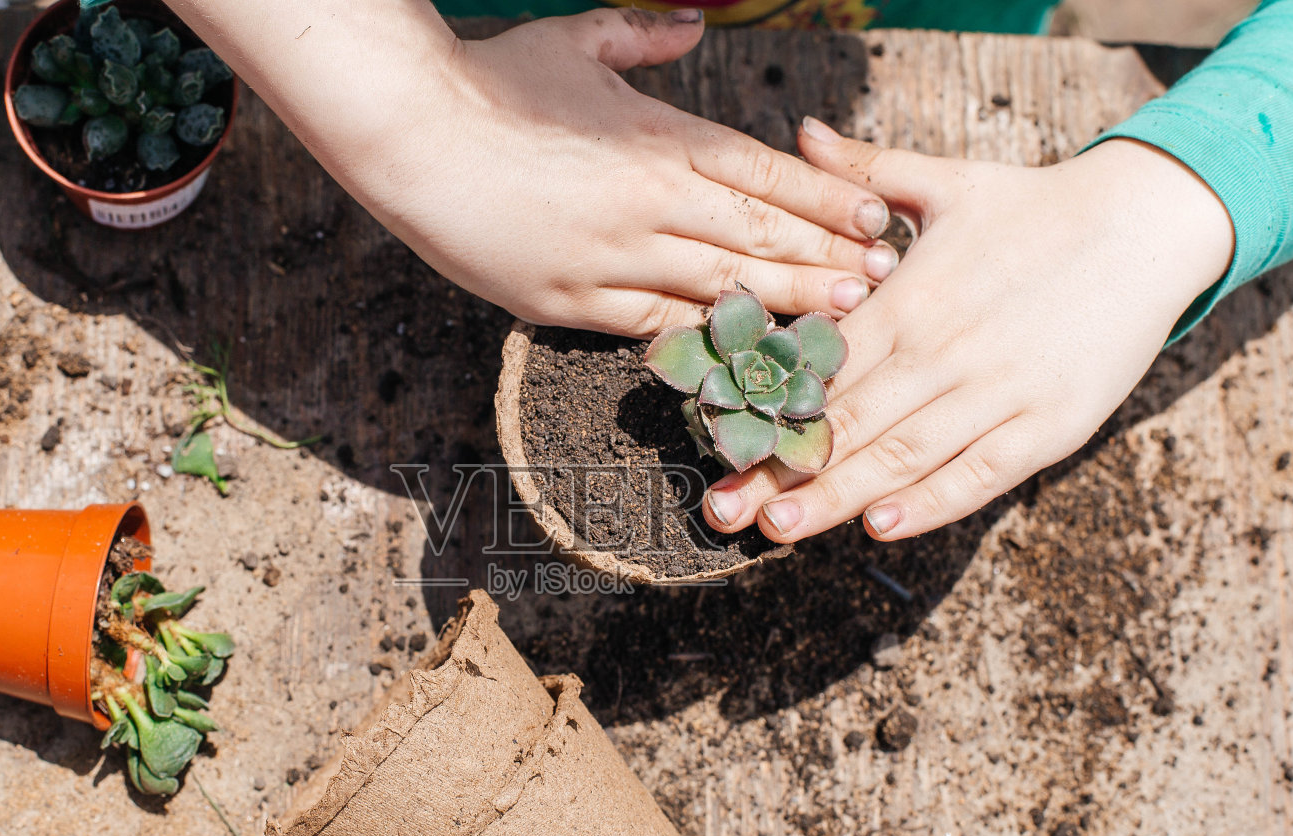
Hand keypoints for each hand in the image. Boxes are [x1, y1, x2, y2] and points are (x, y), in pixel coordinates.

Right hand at [206, 6, 897, 337]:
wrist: (408, 136)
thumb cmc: (491, 83)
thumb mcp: (574, 40)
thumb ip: (645, 35)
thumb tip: (694, 21)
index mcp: (658, 137)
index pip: (765, 174)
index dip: (827, 200)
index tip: (875, 219)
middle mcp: (647, 202)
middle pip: (758, 235)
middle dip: (827, 259)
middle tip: (884, 282)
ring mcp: (610, 258)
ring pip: (716, 286)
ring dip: (783, 303)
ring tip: (839, 319)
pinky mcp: (567, 301)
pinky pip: (649, 325)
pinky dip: (699, 335)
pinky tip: (740, 346)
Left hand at [701, 125, 1234, 541]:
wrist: (1146, 225)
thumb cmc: (1033, 208)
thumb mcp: (944, 180)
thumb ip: (866, 169)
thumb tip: (802, 134)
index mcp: (907, 300)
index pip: (821, 368)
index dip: (764, 409)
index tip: (716, 442)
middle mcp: (943, 352)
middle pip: (847, 424)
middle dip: (780, 470)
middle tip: (722, 509)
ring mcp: (996, 394)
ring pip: (902, 457)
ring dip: (836, 498)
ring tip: (778, 528)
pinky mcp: (1046, 426)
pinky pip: (978, 474)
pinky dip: (929, 503)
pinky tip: (879, 527)